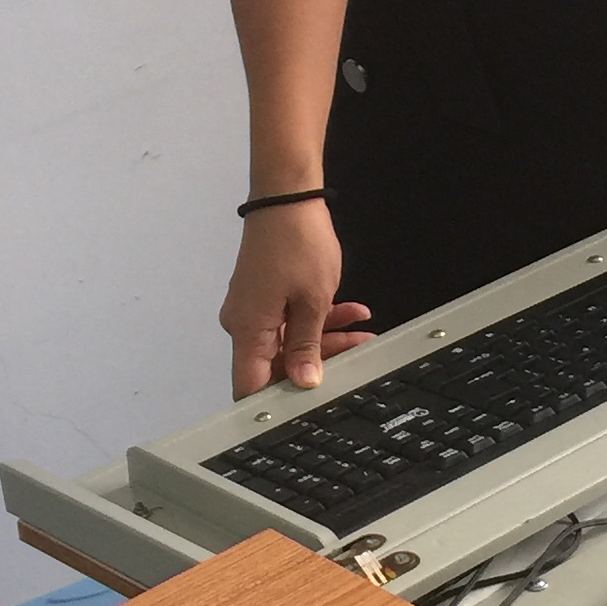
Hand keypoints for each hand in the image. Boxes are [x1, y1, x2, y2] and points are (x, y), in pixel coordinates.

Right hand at [220, 201, 373, 395]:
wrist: (288, 195)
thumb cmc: (296, 241)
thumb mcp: (313, 302)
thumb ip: (307, 347)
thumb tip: (305, 382)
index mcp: (248, 331)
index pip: (250, 386)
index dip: (275, 404)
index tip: (304, 410)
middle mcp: (243, 323)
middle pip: (276, 364)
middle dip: (318, 362)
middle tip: (355, 358)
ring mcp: (254, 307)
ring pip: (290, 339)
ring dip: (326, 338)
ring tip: (363, 333)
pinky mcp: (264, 294)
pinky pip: (289, 317)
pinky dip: (317, 318)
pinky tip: (350, 313)